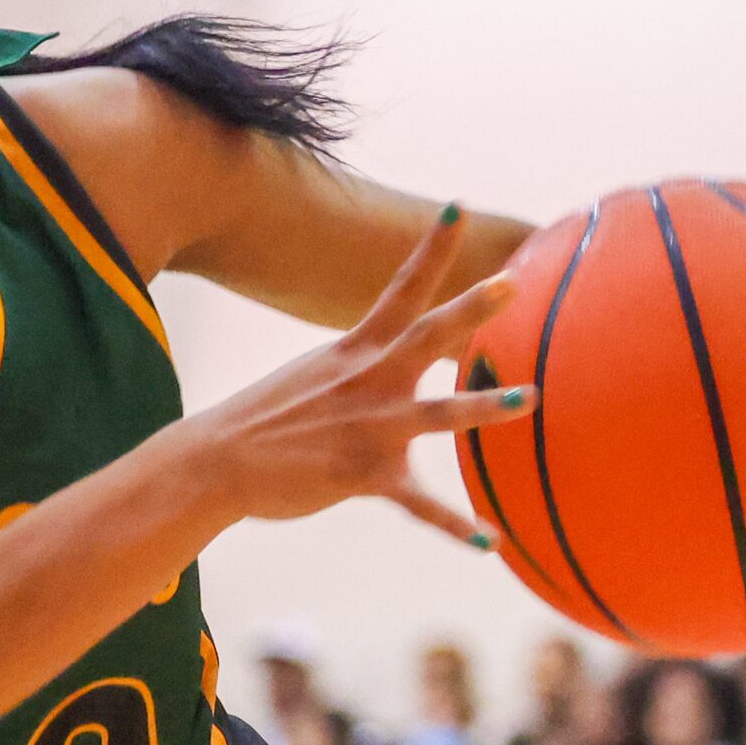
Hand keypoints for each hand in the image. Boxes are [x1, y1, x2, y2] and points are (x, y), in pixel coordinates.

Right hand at [198, 210, 532, 539]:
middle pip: (426, 335)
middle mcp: (367, 380)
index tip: (460, 204)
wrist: (214, 462)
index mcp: (356, 351)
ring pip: (436, 416)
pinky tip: (488, 541)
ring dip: (484, 408)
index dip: (432, 247)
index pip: (400, 288)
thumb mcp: (317, 374)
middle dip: (470, 308)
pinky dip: (454, 525)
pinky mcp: (363, 475)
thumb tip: (393, 353)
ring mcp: (367, 428)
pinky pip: (419, 503)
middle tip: (512, 282)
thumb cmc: (269, 419)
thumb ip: (363, 362)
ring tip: (531, 399)